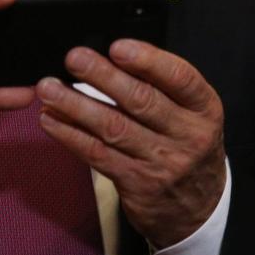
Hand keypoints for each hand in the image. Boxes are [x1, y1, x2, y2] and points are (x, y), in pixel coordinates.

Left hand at [37, 39, 225, 247]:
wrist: (197, 208)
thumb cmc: (187, 146)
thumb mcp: (190, 113)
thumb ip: (160, 86)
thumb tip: (111, 56)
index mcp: (204, 108)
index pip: (180, 78)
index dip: (148, 60)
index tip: (117, 47)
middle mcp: (187, 135)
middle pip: (142, 101)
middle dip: (103, 76)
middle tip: (74, 58)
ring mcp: (162, 162)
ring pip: (114, 128)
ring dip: (76, 106)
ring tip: (50, 89)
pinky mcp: (136, 183)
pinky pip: (98, 154)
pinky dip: (70, 135)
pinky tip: (52, 120)